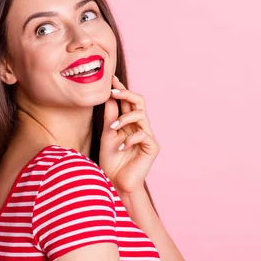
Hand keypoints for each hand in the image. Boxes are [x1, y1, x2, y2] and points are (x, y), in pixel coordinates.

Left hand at [98, 75, 159, 193]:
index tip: (111, 78)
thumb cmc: (110, 159)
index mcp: (129, 122)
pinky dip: (130, 139)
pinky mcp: (153, 147)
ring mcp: (148, 136)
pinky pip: (143, 134)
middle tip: (112, 91)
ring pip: (141, 115)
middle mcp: (140, 126)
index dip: (121, 89)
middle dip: (126, 94)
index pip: (127, 101)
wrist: (115, 181)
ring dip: (124, 119)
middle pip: (139, 102)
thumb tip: (110, 96)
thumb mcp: (107, 134)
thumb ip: (110, 116)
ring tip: (112, 129)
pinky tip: (121, 147)